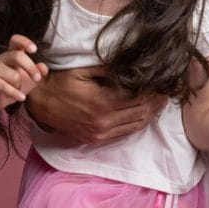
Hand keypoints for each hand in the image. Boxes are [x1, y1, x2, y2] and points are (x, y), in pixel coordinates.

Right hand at [0, 35, 49, 111]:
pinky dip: (15, 93)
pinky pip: (4, 87)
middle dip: (30, 68)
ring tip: (17, 89)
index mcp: (13, 53)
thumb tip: (44, 68)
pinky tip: (21, 97)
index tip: (34, 50)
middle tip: (37, 79)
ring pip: (14, 76)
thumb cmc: (14, 83)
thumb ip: (38, 71)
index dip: (25, 42)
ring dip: (20, 86)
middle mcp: (3, 58)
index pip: (16, 41)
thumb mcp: (29, 77)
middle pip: (18, 57)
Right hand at [25, 65, 166, 144]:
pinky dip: (139, 123)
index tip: (164, 80)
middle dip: (157, 100)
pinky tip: (145, 114)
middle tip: (168, 90)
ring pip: (136, 124)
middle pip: (141, 111)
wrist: (41, 104)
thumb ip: (109, 70)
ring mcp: (101, 133)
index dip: (153, 89)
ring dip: (151, 113)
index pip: (138, 96)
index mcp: (103, 102)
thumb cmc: (61, 83)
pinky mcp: (97, 140)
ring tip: (162, 101)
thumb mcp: (84, 71)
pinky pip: (125, 133)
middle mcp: (104, 121)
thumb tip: (133, 67)